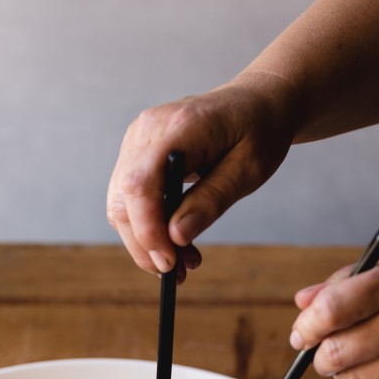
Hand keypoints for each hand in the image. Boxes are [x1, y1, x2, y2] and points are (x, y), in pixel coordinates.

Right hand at [107, 71, 299, 278]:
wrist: (256, 103)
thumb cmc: (258, 131)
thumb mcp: (249, 170)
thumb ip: (211, 201)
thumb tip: (175, 237)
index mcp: (180, 127)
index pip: (140, 182)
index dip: (147, 229)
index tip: (168, 262)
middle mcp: (148, 129)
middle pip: (123, 199)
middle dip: (145, 245)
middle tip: (177, 275)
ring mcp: (137, 140)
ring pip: (121, 204)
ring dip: (146, 242)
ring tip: (184, 263)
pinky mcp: (138, 154)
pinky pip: (130, 199)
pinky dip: (148, 228)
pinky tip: (175, 242)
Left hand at [289, 236, 378, 378]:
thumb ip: (345, 283)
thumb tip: (303, 304)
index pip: (332, 312)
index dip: (307, 327)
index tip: (303, 332)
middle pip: (336, 356)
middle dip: (320, 354)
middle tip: (324, 344)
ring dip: (345, 370)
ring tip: (359, 349)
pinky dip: (377, 378)